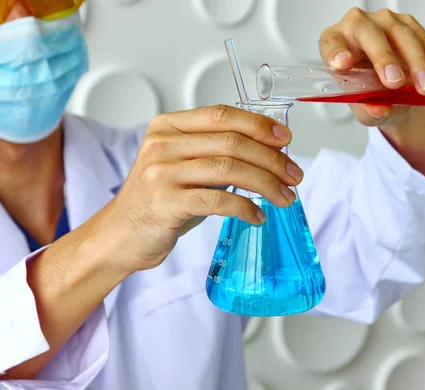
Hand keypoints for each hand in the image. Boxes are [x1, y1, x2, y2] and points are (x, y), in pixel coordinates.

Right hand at [103, 105, 303, 271]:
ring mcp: (161, 173)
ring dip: (266, 184)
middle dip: (272, 159)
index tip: (285, 140)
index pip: (222, 115)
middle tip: (294, 176)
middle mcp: (162, 144)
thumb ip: (216, 151)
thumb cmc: (160, 200)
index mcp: (168, 126)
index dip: (259, 125)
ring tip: (285, 198)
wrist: (121, 235)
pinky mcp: (165, 203)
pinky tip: (258, 216)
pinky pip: (218, 200)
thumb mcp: (184, 166)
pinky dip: (246, 208)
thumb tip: (271, 149)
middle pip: (232, 142)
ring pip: (229, 169)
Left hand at [319, 8, 424, 129]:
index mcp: (336, 43)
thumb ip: (368, 110)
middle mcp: (359, 26)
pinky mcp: (412, 27)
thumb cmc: (369, 95)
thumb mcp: (365, 110)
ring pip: (406, 37)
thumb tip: (377, 109)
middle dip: (386, 58)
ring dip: (419, 64)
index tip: (342, 64)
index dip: (335, 52)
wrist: (393, 95)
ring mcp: (387, 23)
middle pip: (372, 35)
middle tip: (395, 83)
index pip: (331, 43)